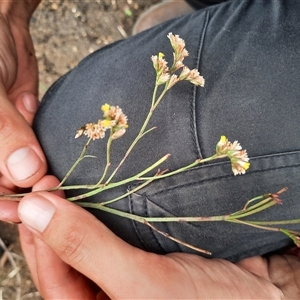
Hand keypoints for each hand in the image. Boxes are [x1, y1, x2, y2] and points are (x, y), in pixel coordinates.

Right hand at [0, 0, 45, 188]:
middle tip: (50, 191)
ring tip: (56, 183)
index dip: (1, 200)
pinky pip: (37, 154)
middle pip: (5, 184)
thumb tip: (24, 170)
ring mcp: (6, 141)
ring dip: (41, 181)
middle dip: (27, 192)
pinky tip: (55, 166)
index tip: (25, 205)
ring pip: (23, 173)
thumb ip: (2, 129)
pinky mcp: (25, 132)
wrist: (0, 26)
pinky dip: (47, 162)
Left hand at [17, 176, 299, 298]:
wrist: (258, 296)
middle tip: (50, 178)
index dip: (39, 228)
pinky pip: (111, 227)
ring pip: (86, 236)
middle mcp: (100, 292)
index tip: (37, 189)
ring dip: (78, 208)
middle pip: (63, 251)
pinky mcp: (138, 250)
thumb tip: (34, 210)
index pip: (49, 269)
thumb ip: (85, 248)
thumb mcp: (139, 283)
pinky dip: (104, 207)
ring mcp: (119, 270)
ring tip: (68, 177)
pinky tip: (99, 187)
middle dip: (54, 216)